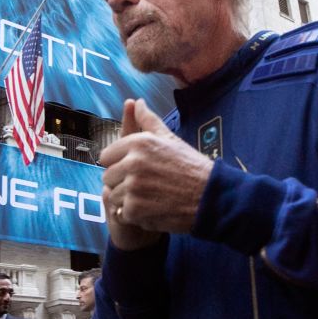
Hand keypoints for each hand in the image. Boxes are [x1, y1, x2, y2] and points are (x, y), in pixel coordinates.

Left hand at [99, 99, 211, 249]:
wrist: (211, 197)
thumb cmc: (191, 167)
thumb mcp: (170, 139)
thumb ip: (148, 121)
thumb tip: (136, 102)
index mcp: (138, 143)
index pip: (106, 156)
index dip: (118, 164)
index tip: (135, 170)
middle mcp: (133, 162)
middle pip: (107, 177)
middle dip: (121, 183)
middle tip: (145, 186)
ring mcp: (133, 187)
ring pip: (113, 196)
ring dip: (127, 201)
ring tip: (150, 198)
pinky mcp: (135, 209)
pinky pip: (122, 214)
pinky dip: (134, 216)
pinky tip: (152, 209)